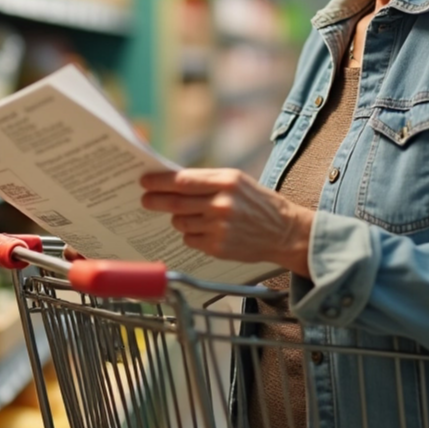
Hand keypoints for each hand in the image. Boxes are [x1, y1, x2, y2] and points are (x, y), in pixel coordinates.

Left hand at [141, 169, 313, 277]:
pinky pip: (190, 239)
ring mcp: (219, 228)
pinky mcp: (218, 247)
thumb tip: (172, 180)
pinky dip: (192, 235)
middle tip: (145, 199)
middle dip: (155, 200)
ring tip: (196, 216)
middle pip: (175, 202)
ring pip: (180, 222)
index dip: (159, 181)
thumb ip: (207, 180)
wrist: (284, 232)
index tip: (145, 181)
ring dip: (180, 219)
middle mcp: (222, 204)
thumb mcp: (237, 181)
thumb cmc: (257, 203)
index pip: (182, 180)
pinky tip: (208, 231)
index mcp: (226, 182)